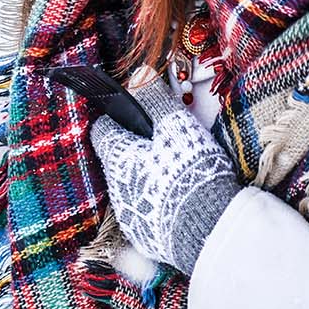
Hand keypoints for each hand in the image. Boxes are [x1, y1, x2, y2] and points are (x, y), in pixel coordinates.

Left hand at [90, 82, 242, 275]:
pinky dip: (155, 205)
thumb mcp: (176, 126)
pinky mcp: (141, 234)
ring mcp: (126, 212)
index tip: (133, 119)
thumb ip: (156, 100)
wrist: (206, 226)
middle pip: (117, 160)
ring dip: (144, 179)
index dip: (116, 121)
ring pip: (129, 187)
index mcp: (117, 157)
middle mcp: (114, 186)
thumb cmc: (190, 170)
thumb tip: (137, 74)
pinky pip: (143, 213)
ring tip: (174, 176)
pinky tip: (176, 202)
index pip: (102, 131)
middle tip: (163, 146)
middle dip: (134, 151)